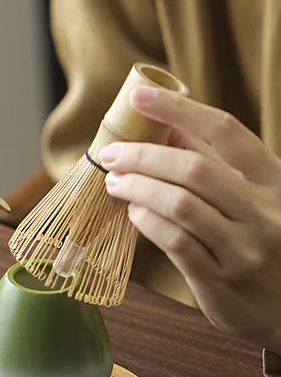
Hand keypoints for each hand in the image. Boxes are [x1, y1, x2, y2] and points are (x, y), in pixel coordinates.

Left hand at [99, 85, 280, 353]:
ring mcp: (244, 249)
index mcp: (275, 182)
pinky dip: (147, 222)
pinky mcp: (221, 282)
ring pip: (180, 206)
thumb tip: (166, 128)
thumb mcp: (256, 199)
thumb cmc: (266, 244)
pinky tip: (134, 212)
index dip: (180, 109)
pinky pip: (175, 243)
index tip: (140, 94)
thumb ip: (216, 167)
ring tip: (115, 182)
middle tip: (111, 154)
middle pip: (194, 169)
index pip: (226, 132)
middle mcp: (265, 212)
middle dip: (143, 156)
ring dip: (138, 188)